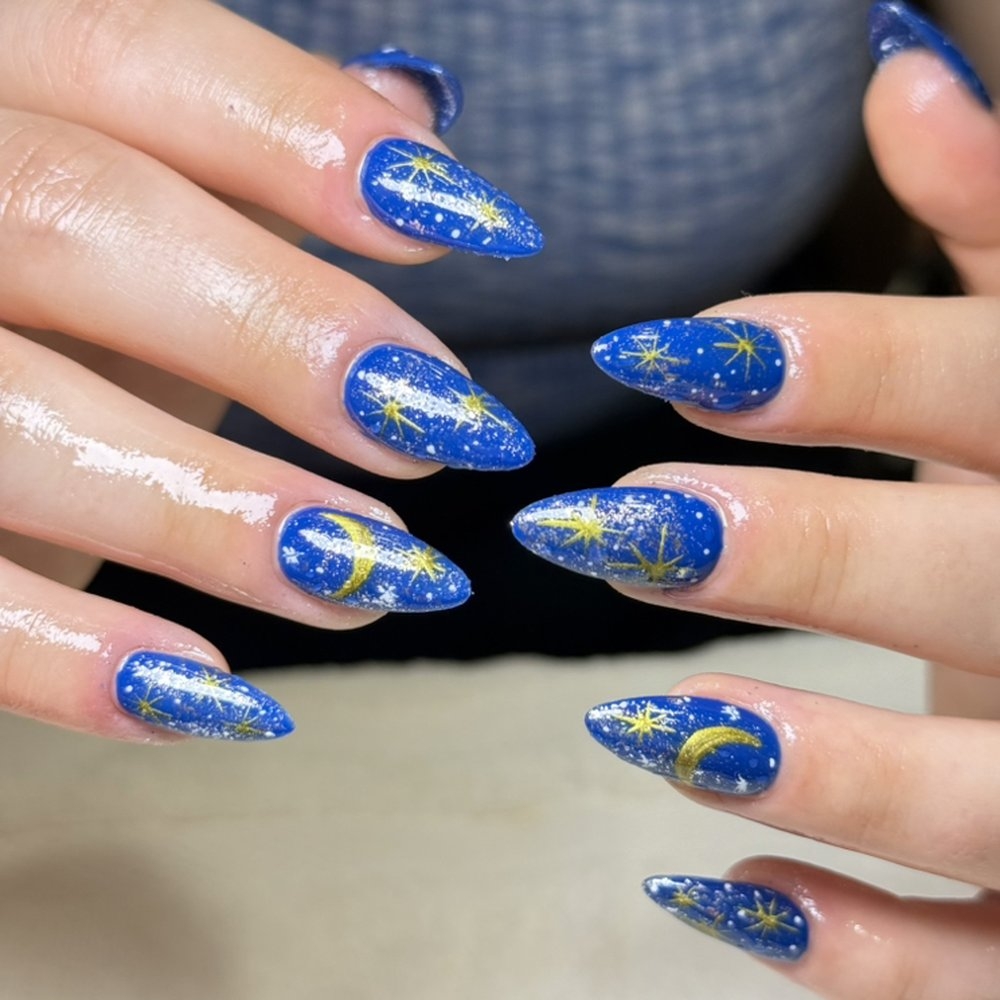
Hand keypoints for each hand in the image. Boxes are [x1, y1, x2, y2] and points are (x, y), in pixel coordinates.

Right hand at [0, 0, 539, 741]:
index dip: (311, 134)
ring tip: (378, 577)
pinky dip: (74, 662)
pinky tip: (220, 700)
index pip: (142, 55)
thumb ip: (246, 157)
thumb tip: (414, 106)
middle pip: (72, 220)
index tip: (485, 226)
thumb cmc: (45, 294)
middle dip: (283, 330)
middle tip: (449, 428)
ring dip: (216, 513)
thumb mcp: (135, 203)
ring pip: (11, 417)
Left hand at [512, 4, 999, 994]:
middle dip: (799, 551)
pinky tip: (722, 897)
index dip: (845, 363)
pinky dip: (855, 956)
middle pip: (983, 577)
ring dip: (814, 767)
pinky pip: (974, 972)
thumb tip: (901, 75)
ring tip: (638, 726)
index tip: (661, 352)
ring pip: (982, 798)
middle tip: (608, 528)